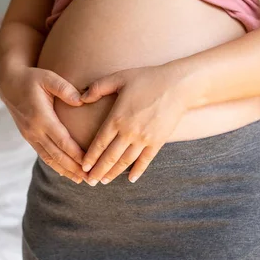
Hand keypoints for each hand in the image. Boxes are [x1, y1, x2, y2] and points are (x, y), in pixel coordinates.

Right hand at [0, 66, 87, 183]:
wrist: (9, 84)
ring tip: (81, 180)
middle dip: (74, 168)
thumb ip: (65, 88)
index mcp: (41, 117)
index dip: (76, 154)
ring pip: (49, 158)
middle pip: (57, 154)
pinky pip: (43, 155)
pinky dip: (55, 165)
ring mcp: (30, 135)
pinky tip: (66, 172)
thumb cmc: (32, 79)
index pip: (62, 140)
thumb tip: (81, 100)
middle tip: (90, 179)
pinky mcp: (29, 137)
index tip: (90, 164)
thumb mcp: (48, 77)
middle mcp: (35, 130)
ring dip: (65, 170)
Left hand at [79, 64, 191, 185]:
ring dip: (114, 173)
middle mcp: (129, 132)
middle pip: (110, 157)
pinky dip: (138, 171)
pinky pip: (145, 160)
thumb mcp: (119, 78)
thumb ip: (97, 88)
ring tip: (104, 181)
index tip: (82, 167)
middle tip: (89, 182)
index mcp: (117, 118)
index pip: (99, 143)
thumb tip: (80, 98)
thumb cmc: (147, 78)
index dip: (90, 157)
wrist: (178, 85)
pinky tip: (131, 179)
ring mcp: (144, 139)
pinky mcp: (158, 142)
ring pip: (125, 161)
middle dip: (98, 171)